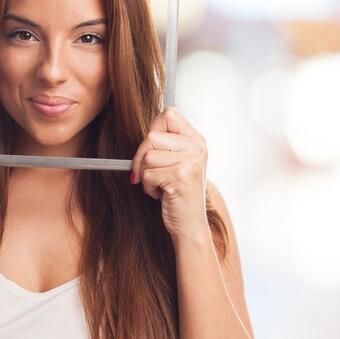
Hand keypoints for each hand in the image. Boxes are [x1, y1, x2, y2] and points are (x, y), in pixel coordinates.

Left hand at [131, 107, 208, 244]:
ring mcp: (191, 161)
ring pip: (147, 156)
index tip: (152, 148)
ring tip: (159, 184)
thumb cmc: (178, 193)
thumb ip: (166, 143)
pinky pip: (147, 174)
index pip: (168, 114)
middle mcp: (197, 148)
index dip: (153, 130)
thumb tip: (146, 131)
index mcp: (197, 140)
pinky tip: (161, 193)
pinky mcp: (180, 176)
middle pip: (151, 136)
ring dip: (145, 174)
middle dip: (141, 157)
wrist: (189, 224)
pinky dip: (147, 187)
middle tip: (148, 173)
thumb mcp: (177, 162)